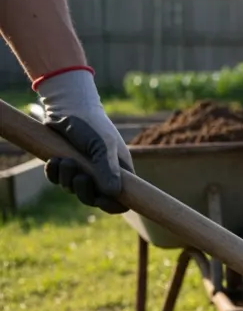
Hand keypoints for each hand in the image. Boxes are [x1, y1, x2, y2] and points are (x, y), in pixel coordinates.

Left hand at [35, 69, 132, 213]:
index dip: (112, 204)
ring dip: (67, 177)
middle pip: (93, 199)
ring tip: (65, 160)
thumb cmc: (92, 124)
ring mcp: (82, 170)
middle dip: (84, 190)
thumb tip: (113, 193)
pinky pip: (56, 180)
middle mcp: (101, 174)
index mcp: (119, 171)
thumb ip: (108, 169)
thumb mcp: (103, 146)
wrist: (68, 106)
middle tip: (79, 175)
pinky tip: (54, 160)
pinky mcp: (64, 165)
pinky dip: (54, 173)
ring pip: (73, 189)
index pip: (121, 199)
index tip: (101, 200)